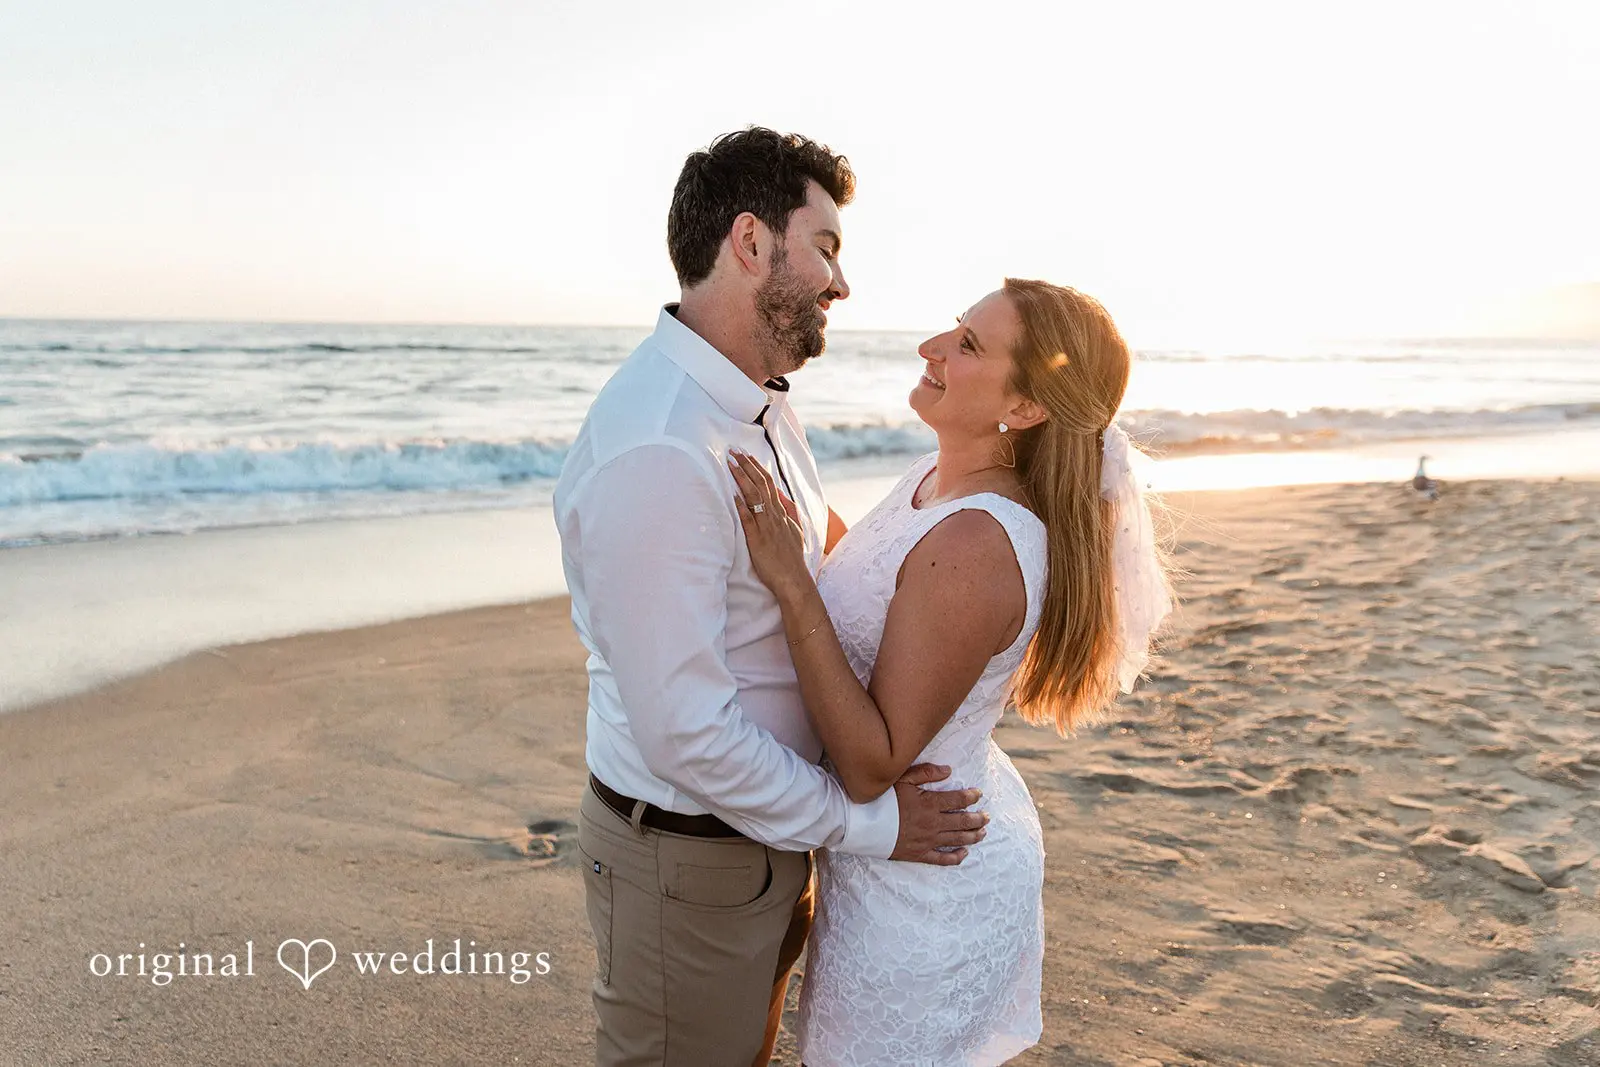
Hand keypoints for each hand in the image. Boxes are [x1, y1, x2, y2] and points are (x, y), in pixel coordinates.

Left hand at [728, 450, 809, 600]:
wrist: (793, 579)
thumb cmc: (791, 558)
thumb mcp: (795, 530)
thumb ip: (789, 510)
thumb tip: (781, 494)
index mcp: (782, 513)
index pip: (769, 484)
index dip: (757, 468)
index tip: (746, 455)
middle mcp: (775, 516)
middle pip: (761, 485)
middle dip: (747, 466)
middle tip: (734, 450)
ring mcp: (766, 527)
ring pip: (754, 497)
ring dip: (742, 479)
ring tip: (730, 464)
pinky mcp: (758, 540)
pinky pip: (749, 520)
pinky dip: (741, 506)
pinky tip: (733, 494)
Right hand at [889, 763, 986, 865]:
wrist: (863, 824)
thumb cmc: (880, 799)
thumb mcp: (901, 779)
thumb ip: (926, 773)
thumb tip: (948, 770)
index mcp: (929, 803)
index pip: (958, 799)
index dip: (972, 796)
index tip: (979, 794)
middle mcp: (933, 823)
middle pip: (963, 821)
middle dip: (978, 818)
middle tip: (987, 816)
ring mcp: (927, 841)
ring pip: (957, 839)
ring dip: (973, 836)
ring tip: (983, 832)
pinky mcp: (919, 854)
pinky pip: (943, 859)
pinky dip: (956, 857)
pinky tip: (964, 853)